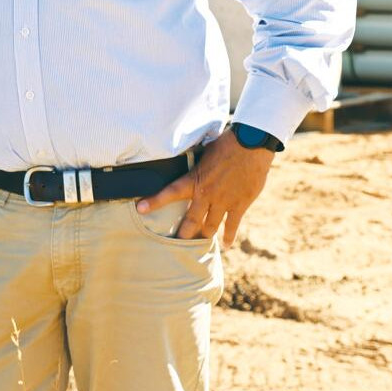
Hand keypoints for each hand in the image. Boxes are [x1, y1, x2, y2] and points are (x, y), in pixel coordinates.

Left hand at [135, 132, 273, 246]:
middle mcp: (207, 194)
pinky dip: (228, 237)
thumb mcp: (203, 153)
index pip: (169, 192)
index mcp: (195, 180)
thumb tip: (181, 160)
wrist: (251, 145)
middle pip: (191, 220)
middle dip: (182, 235)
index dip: (154, 201)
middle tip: (174, 245)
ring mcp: (224, 201)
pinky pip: (232, 225)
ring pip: (210, 226)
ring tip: (197, 246)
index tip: (140, 208)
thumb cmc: (226, 144)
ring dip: (203, 236)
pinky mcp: (239, 204)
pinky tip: (224, 246)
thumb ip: (194, 164)